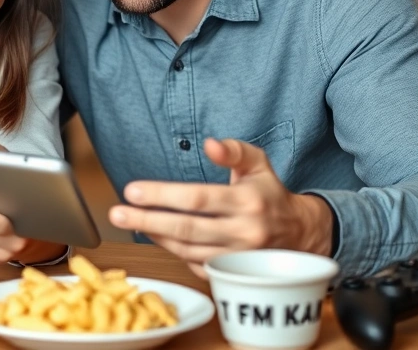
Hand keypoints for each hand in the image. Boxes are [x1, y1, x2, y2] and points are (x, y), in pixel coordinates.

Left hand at [108, 138, 332, 278]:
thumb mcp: (259, 164)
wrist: (300, 234)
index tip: (132, 190)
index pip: (197, 198)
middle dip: (146, 220)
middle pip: (186, 228)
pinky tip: (155, 235)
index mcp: (248, 202)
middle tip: (116, 214)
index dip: (162, 196)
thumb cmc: (270, 194)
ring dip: (154, 236)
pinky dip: (172, 251)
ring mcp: (237, 258)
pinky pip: (194, 265)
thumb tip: (209, 143)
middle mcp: (243, 232)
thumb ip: (234, 151)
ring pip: (186, 250)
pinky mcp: (231, 274)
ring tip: (130, 221)